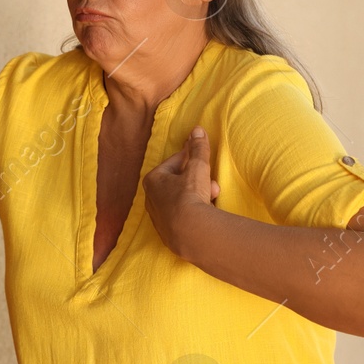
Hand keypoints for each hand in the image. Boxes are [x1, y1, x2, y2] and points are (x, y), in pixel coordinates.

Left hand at [143, 125, 220, 257]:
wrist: (190, 233)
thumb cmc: (190, 195)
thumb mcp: (198, 168)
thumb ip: (198, 148)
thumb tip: (197, 129)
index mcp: (153, 179)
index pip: (174, 162)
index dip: (190, 159)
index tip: (202, 159)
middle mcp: (151, 199)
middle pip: (177, 183)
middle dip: (198, 180)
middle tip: (212, 182)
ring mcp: (158, 218)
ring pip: (181, 200)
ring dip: (198, 195)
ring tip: (213, 196)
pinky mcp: (167, 234)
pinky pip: (182, 217)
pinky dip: (194, 212)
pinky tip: (206, 213)